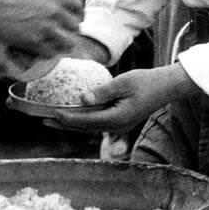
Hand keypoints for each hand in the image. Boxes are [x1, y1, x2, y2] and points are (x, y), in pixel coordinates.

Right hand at [0, 0, 83, 57]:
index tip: (75, 17)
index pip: (78, 6)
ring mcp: (45, 27)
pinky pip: (51, 52)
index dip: (78, 13)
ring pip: (68, 42)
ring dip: (64, 44)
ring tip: (58, 44)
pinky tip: (44, 50)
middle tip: (65, 33)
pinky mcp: (34, 41)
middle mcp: (54, 11)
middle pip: (76, 26)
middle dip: (71, 30)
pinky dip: (49, 53)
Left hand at [52, 64, 194, 133]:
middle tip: (42, 119)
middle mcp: (116, 126)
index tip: (51, 113)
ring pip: (89, 128)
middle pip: (84, 128)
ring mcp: (118, 126)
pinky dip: (83, 120)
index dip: (66, 118)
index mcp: (116, 118)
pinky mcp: (120, 121)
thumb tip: (82, 99)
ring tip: (53, 118)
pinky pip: (97, 123)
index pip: (85, 121)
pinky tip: (74, 114)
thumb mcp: (123, 82)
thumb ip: (102, 92)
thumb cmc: (146, 82)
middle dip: (63, 124)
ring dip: (71, 124)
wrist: (165, 87)